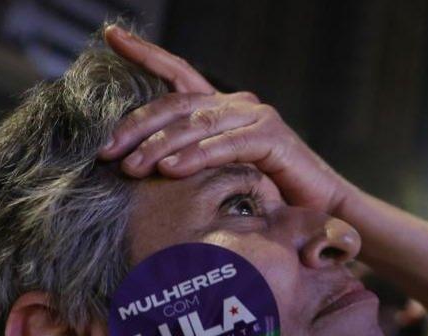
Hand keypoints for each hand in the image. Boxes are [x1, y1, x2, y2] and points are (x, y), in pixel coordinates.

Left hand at [99, 25, 358, 215]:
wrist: (320, 209)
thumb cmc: (268, 195)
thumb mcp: (221, 173)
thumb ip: (191, 159)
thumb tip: (140, 164)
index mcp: (223, 107)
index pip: (178, 73)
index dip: (146, 53)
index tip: (112, 35)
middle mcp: (239, 104)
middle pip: (177, 104)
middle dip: (137, 125)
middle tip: (107, 150)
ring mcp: (257, 117)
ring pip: (196, 125)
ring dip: (159, 146)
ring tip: (132, 166)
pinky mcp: (272, 138)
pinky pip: (225, 145)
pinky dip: (195, 157)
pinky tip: (171, 170)